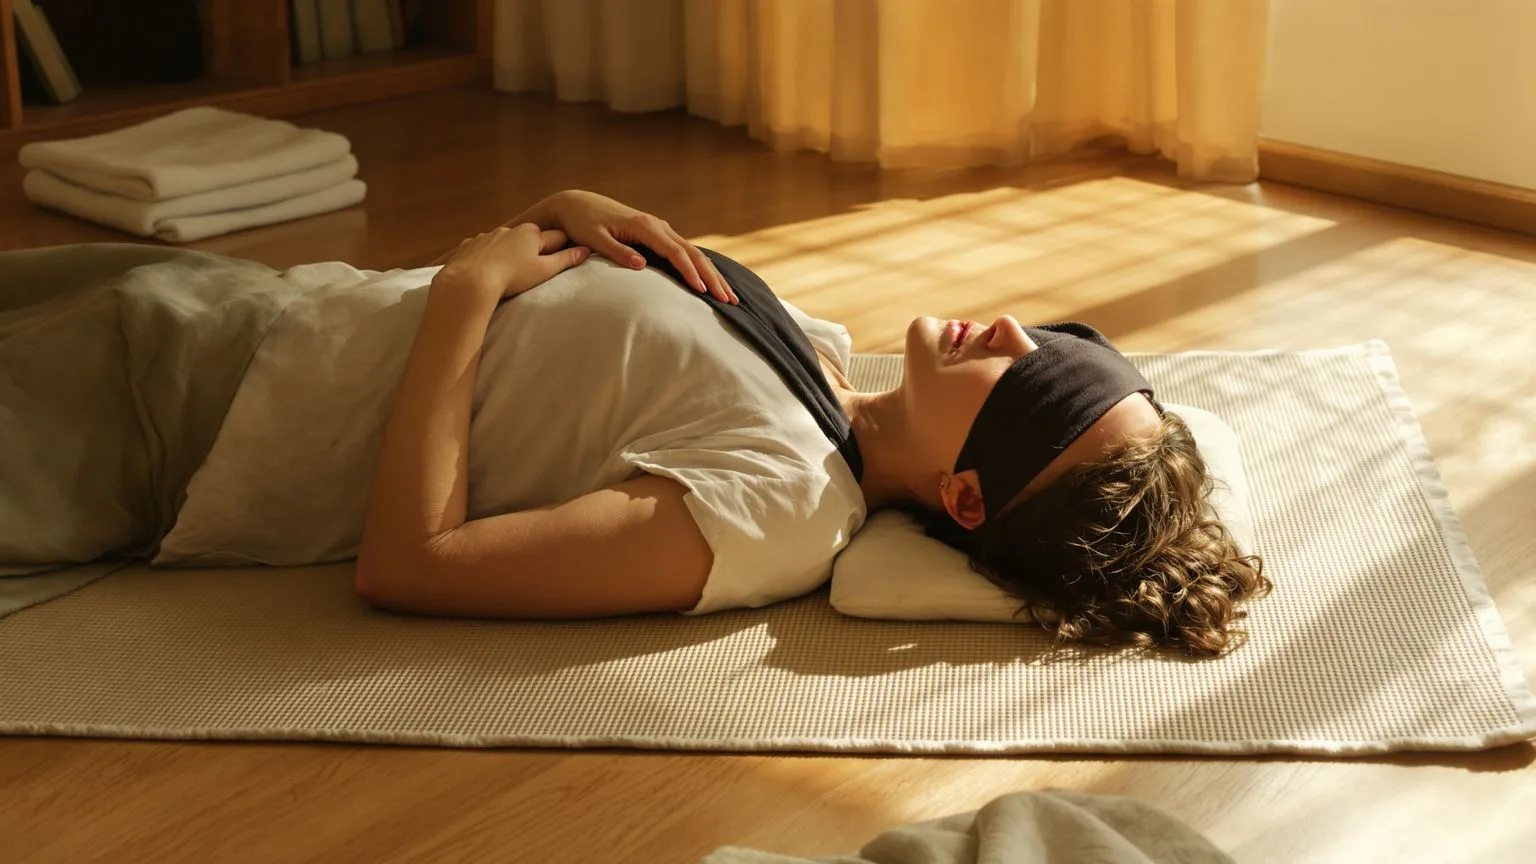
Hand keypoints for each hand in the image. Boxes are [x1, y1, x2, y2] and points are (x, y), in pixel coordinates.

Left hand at [433, 224, 589, 301]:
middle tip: (533, 269)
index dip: (562, 249)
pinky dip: (485, 257)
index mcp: (531, 234)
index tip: (563, 259)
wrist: (470, 281)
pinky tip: (484, 271)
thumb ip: (566, 260)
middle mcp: (510, 230)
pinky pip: (481, 249)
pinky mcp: (469, 245)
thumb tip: (585, 251)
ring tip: (507, 273)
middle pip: (528, 238)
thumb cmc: (511, 277)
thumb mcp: (544, 270)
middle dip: (533, 250)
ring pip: (504, 242)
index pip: (556, 237)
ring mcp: (487, 236)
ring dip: (508, 253)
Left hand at [528, 190, 735, 303]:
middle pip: (693, 253)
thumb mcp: (595, 238)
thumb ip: (618, 252)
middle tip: (729, 300)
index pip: (675, 253)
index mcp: (645, 226)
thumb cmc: (582, 222)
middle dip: (713, 277)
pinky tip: (712, 279)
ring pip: (694, 253)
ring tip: (729, 295)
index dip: (690, 273)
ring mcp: (660, 229)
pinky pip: (685, 251)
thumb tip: (641, 266)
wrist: (576, 204)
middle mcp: (657, 225)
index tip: (703, 292)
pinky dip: (701, 267)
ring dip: (712, 274)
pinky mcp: (657, 234)